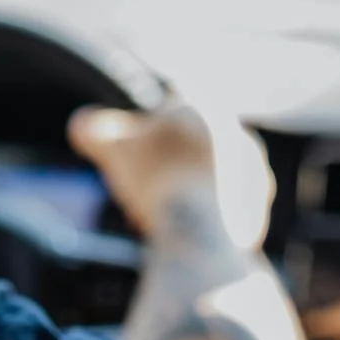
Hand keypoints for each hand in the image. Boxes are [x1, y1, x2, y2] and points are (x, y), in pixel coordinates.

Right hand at [68, 98, 273, 252]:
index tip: (133, 156)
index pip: (170, 107)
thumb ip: (95, 130)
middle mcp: (238, 133)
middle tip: (141, 189)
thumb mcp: (113, 147)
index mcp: (206, 107)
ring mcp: (253, 172)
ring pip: (208, 178)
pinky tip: (181, 231)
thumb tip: (81, 125)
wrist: (202, 228)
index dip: (145, 132)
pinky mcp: (258, 208)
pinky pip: (223, 208)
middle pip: (192, 146)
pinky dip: (201, 216)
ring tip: (157, 215)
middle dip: (167, 164)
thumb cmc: (156, 178)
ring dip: (184, 190)